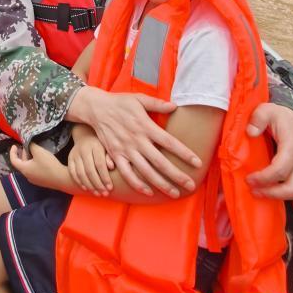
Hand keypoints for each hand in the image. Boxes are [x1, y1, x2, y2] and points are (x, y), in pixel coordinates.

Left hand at [9, 143, 67, 190]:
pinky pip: (33, 170)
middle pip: (21, 163)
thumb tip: (28, 144)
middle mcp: (27, 176)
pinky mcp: (41, 181)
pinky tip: (40, 159)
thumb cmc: (48, 165)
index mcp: (24, 169)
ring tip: (34, 151)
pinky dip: (33, 163)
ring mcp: (34, 180)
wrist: (62, 178)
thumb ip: (31, 146)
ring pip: (28, 167)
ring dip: (29, 158)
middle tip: (27, 145)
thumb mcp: (39, 152)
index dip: (12, 152)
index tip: (15, 145)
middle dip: (23, 153)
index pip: (13, 160)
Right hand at [68, 86, 200, 196]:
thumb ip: (157, 104)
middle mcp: (137, 140)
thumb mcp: (139, 98)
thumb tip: (175, 106)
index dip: (184, 153)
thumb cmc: (120, 102)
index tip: (197, 163)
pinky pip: (127, 173)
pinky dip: (137, 184)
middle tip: (190, 185)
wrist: (96, 108)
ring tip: (174, 193)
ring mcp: (125, 149)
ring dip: (161, 184)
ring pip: (146, 171)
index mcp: (145, 125)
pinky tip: (148, 192)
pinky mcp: (115, 155)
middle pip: (160, 161)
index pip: (169, 142)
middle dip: (176, 175)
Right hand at [68, 126, 113, 193]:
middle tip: (104, 194)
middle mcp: (84, 149)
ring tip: (97, 193)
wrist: (85, 136)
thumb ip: (110, 157)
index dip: (105, 177)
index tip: (110, 188)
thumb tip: (111, 167)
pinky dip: (79, 182)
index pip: (100, 164)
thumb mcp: (108, 147)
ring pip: (81, 173)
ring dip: (89, 186)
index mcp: (95, 145)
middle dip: (98, 184)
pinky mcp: (70, 159)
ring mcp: (75, 154)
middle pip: (90, 170)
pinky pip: (73, 173)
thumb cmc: (101, 145)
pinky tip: (86, 189)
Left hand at [246, 102, 292, 221]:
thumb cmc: (279, 118)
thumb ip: (258, 118)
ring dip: (287, 200)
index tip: (250, 179)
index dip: (264, 178)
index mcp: (292, 147)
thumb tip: (251, 131)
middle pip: (292, 187)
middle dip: (271, 193)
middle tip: (254, 189)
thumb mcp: (266, 110)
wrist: (292, 120)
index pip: (280, 169)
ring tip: (268, 197)